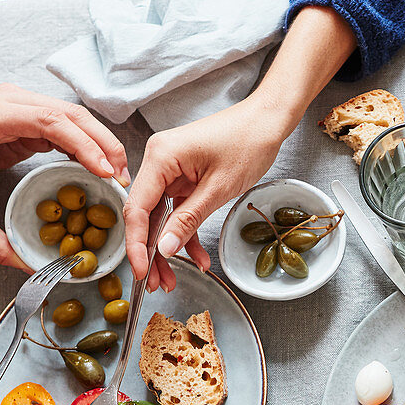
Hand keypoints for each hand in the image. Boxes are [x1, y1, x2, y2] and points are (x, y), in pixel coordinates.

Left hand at [0, 84, 128, 267]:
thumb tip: (29, 267)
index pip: (52, 122)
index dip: (85, 145)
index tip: (107, 172)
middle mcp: (11, 99)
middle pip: (73, 114)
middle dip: (104, 145)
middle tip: (123, 179)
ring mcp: (22, 101)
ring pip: (76, 115)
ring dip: (102, 143)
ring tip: (119, 176)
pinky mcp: (30, 110)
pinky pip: (68, 123)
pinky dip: (89, 143)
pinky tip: (101, 167)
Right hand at [124, 94, 286, 291]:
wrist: (267, 120)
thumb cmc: (247, 142)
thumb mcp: (219, 188)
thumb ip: (188, 220)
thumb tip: (164, 249)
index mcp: (160, 157)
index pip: (137, 208)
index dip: (136, 244)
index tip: (141, 272)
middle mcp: (159, 161)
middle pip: (146, 215)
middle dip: (152, 253)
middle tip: (158, 284)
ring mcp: (171, 170)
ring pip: (162, 218)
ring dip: (169, 248)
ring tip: (173, 279)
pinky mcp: (184, 177)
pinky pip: (179, 211)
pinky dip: (186, 233)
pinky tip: (196, 258)